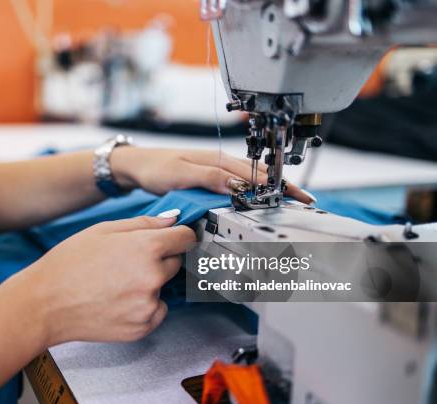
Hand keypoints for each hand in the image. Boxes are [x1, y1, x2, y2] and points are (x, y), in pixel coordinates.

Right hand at [24, 214, 194, 344]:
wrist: (45, 304)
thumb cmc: (68, 264)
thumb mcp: (103, 230)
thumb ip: (143, 223)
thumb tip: (172, 220)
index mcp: (146, 247)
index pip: (186, 238)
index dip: (180, 236)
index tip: (175, 239)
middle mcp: (153, 277)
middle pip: (176, 263)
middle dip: (160, 259)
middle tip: (129, 262)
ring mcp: (148, 305)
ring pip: (164, 288)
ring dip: (150, 284)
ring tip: (117, 283)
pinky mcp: (142, 327)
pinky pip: (156, 311)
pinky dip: (144, 306)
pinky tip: (118, 300)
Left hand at [110, 147, 313, 203]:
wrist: (137, 166)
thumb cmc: (155, 167)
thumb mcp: (181, 174)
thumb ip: (209, 178)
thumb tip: (238, 185)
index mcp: (218, 160)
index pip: (255, 174)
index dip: (278, 186)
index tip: (297, 198)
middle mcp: (221, 163)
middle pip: (259, 176)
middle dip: (283, 188)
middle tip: (304, 203)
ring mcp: (217, 169)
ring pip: (251, 179)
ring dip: (271, 189)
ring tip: (291, 200)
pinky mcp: (211, 177)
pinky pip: (239, 183)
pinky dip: (254, 190)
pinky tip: (260, 197)